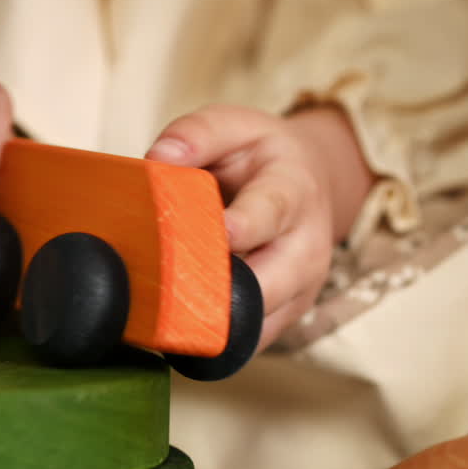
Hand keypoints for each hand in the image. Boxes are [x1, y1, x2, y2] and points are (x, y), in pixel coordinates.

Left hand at [146, 104, 374, 349]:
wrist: (306, 183)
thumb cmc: (259, 156)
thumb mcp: (234, 125)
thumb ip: (197, 134)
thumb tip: (160, 159)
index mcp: (294, 191)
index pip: (272, 212)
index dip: (246, 226)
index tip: (221, 234)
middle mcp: (307, 247)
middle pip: (269, 284)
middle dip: (219, 291)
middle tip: (166, 294)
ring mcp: (301, 289)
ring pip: (258, 323)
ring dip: (211, 324)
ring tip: (162, 318)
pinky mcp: (284, 317)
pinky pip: (249, 342)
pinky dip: (214, 341)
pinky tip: (175, 332)